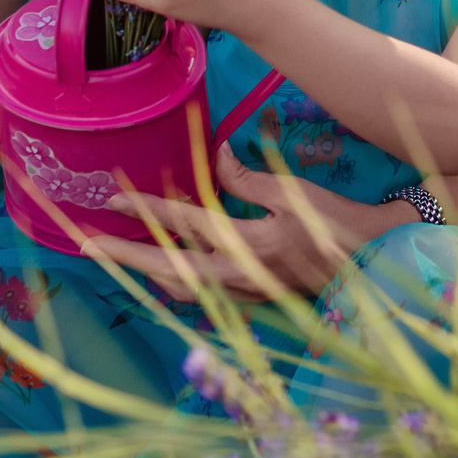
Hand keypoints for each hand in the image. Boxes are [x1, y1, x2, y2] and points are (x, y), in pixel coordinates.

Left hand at [78, 144, 414, 301]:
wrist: (371, 264)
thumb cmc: (335, 223)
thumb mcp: (291, 192)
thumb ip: (246, 179)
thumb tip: (213, 157)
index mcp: (246, 242)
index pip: (183, 223)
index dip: (145, 209)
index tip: (111, 199)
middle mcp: (237, 275)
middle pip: (166, 267)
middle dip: (124, 256)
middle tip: (86, 246)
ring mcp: (243, 293)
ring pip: (180, 287)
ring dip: (146, 271)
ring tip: (118, 257)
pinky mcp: (253, 300)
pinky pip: (202, 294)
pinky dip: (177, 282)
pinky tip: (167, 272)